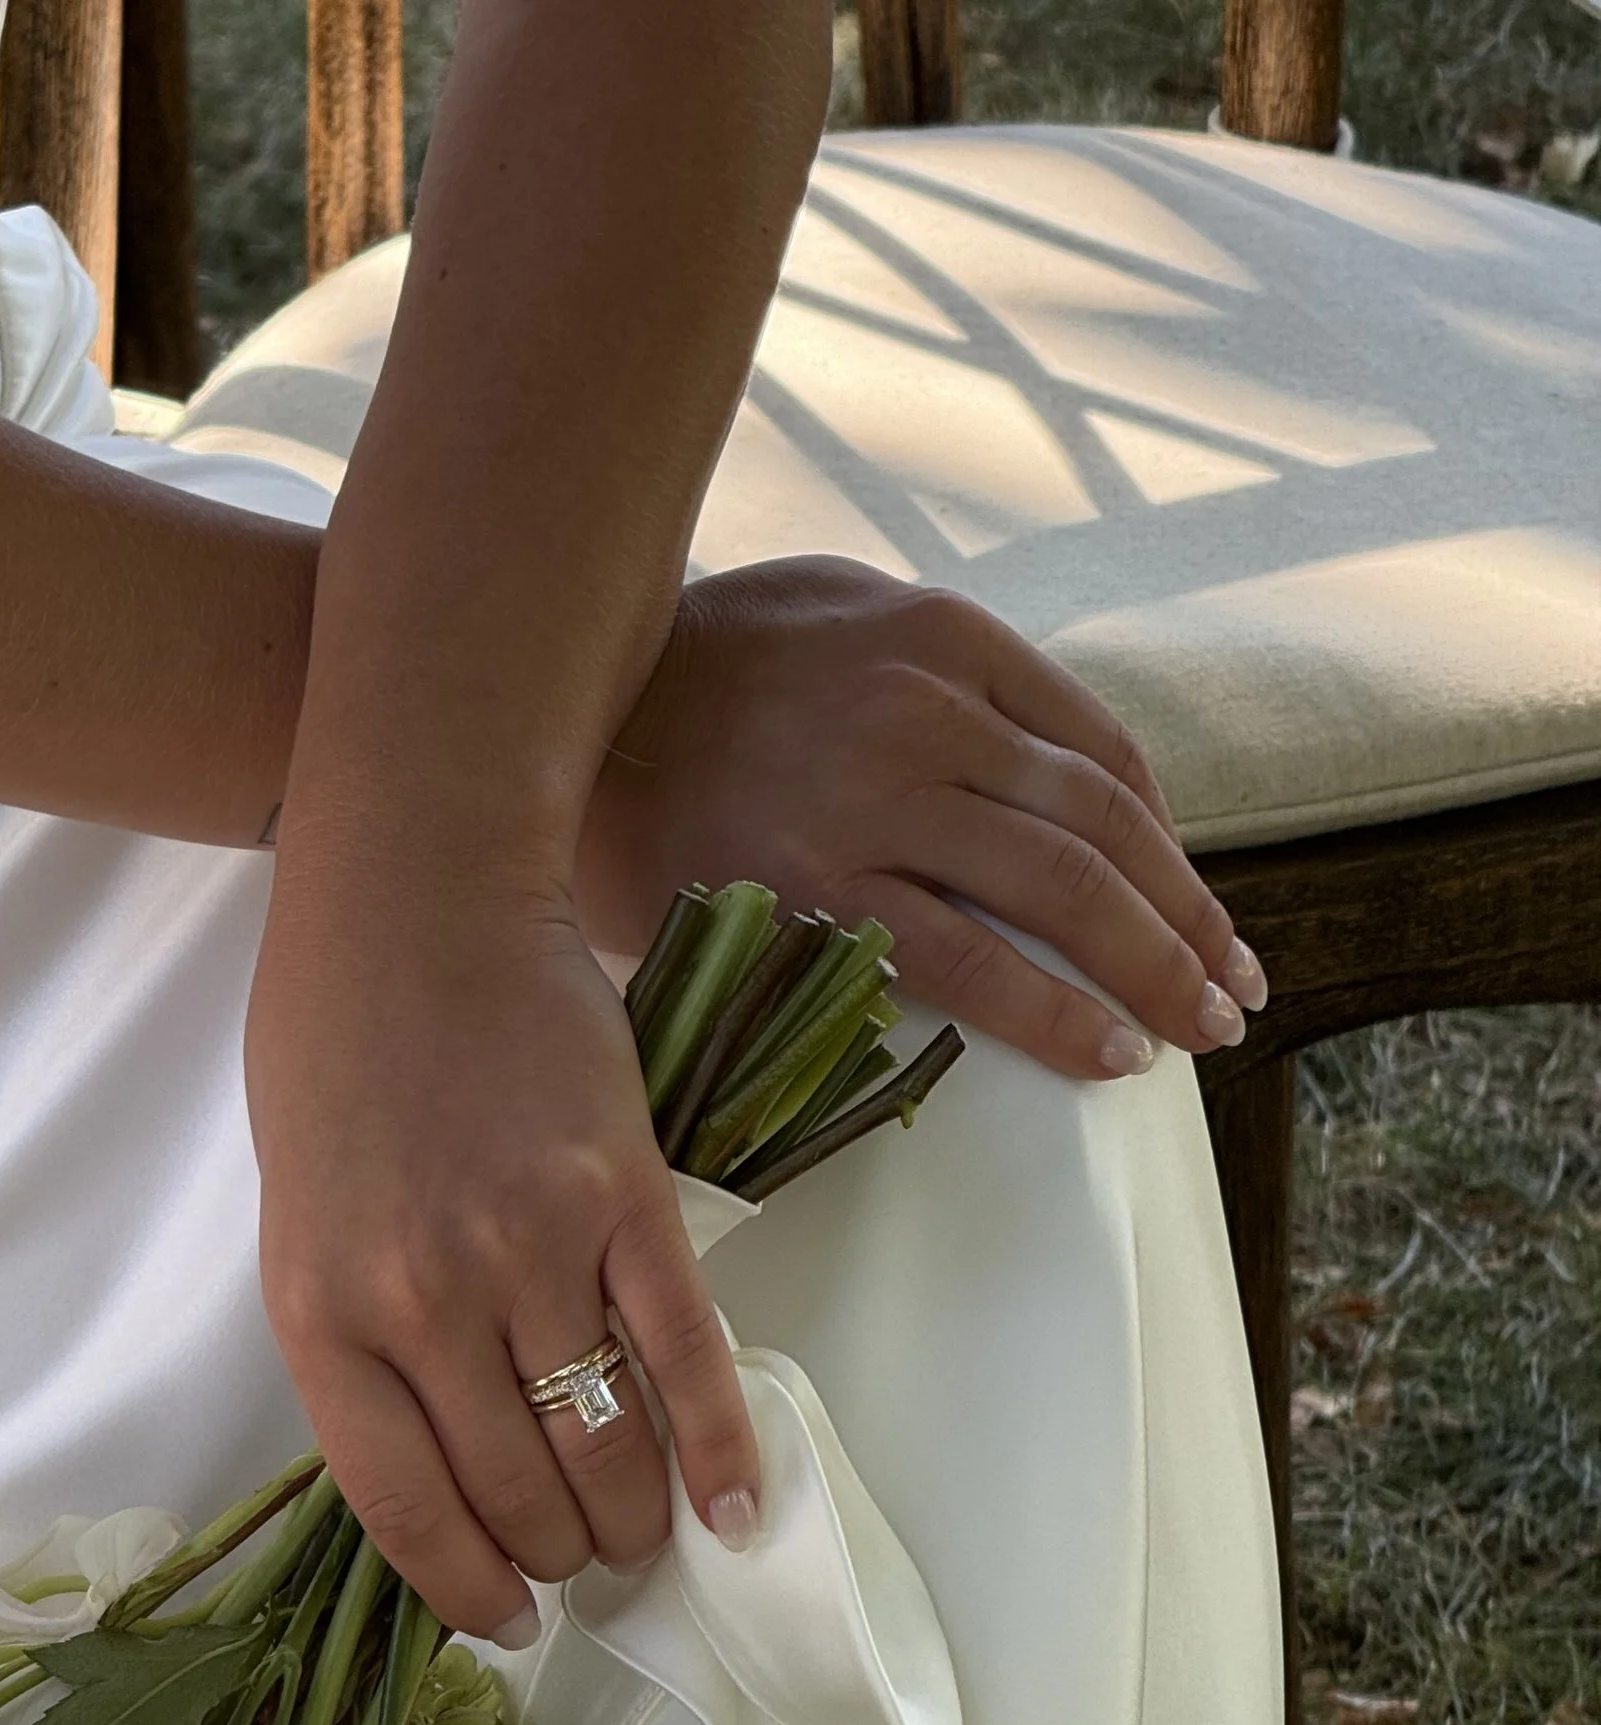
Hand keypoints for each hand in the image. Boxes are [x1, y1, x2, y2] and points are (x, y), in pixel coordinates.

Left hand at [245, 862, 759, 1640]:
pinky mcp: (624, 1199)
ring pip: (602, 1443)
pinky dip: (715, 1448)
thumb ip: (365, 1343)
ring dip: (631, 1519)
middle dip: (559, 1557)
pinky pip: (682, 1356)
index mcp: (323, 1315)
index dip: (464, 1585)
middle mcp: (422, 1299)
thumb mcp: (306, 1219)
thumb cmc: (338, 1055)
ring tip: (642, 1538)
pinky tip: (731, 1508)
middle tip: (585, 1568)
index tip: (503, 1620)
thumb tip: (450, 1472)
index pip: (403, 1506)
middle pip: (516, 1490)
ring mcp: (529, 1249)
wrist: (415, 901)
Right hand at [578, 557, 1262, 1079]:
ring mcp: (874, 803)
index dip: (1168, 846)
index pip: (1099, 751)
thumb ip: (930, 671)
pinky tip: (1108, 1053)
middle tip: (1234, 991)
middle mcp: (926, 713)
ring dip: (1152, 968)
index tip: (1197, 912)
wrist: (549, 705)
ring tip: (1200, 1029)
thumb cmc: (687, 671)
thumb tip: (1029, 765)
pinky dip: (1055, 1011)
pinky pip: (969, 961)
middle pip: (1104, 827)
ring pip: (1062, 890)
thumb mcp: (830, 612)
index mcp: (941, 638)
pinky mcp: (815, 890)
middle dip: (1187, 921)